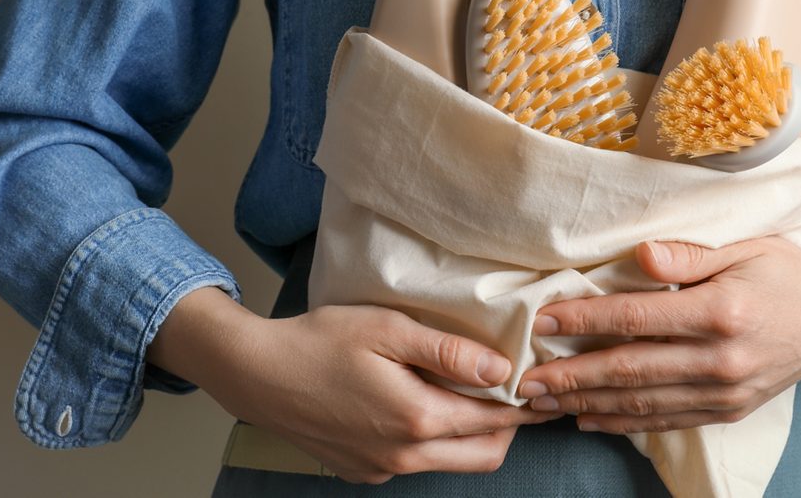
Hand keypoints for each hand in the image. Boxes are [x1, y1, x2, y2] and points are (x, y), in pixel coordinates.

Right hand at [148, 289, 559, 483]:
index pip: (494, 420)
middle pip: (483, 454)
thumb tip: (501, 368)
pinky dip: (436, 441)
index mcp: (417, 418)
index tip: (544, 385)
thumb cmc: (319, 342)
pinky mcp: (363, 471)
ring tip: (477, 394)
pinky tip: (426, 405)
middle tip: (520, 393)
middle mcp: (405, 455)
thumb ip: (447, 350)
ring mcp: (382, 469)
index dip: (525, 403)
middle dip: (509, 427)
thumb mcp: (387, 329)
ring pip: (452, 462)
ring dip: (473, 435)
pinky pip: (416, 463)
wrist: (255, 374)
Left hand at [516, 231, 800, 433]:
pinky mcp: (730, 410)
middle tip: (525, 379)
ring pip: (643, 402)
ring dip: (587, 404)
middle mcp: (723, 359)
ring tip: (544, 402)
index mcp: (722, 312)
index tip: (543, 320)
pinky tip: (590, 418)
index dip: (584, 321)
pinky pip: (667, 420)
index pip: (636, 319)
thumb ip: (688, 256)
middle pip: (631, 370)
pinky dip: (624, 422)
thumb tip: (637, 258)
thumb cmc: (788, 273)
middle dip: (571, 375)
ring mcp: (727, 391)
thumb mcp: (745, 247)